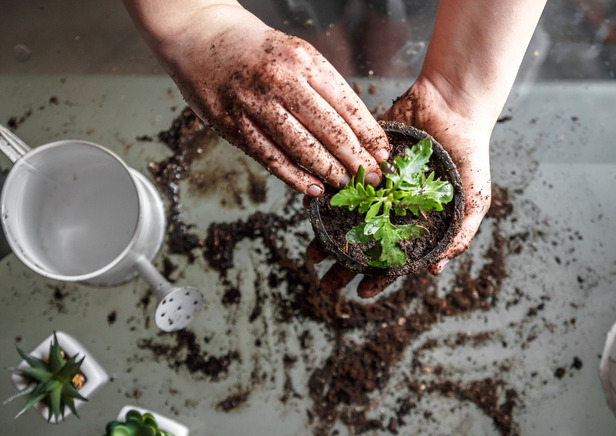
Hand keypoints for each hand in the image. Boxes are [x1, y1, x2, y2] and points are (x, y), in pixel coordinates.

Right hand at [138, 3, 388, 195]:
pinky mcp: (234, 125)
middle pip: (330, 130)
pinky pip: (271, 158)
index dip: (369, 134)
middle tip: (373, 178)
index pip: (347, 105)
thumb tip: (357, 130)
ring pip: (302, 148)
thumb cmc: (256, 49)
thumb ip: (323, 88)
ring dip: (330, 171)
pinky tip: (314, 188)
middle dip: (357, 159)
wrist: (201, 35)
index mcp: (304, 60)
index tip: (384, 153)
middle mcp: (281, 81)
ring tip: (348, 185)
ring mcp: (255, 104)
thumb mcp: (297, 53)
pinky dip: (295, 177)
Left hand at [304, 76, 493, 298]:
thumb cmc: (471, 153)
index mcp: (416, 222)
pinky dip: (323, 196)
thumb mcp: (475, 199)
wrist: (453, 105)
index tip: (361, 293)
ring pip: (345, 218)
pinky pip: (339, 182)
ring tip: (311, 253)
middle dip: (343, 265)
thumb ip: (461, 235)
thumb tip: (435, 270)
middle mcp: (391, 208)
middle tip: (325, 281)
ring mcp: (375, 186)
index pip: (394, 258)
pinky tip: (310, 210)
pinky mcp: (362, 162)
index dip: (378, 278)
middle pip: (364, 244)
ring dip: (327, 237)